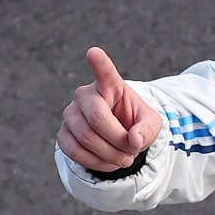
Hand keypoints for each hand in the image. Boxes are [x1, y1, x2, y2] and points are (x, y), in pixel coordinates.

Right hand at [56, 47, 161, 171]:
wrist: (119, 139)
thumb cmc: (135, 124)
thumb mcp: (151, 125)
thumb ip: (147, 129)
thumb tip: (133, 140)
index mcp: (110, 86)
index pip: (104, 72)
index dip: (99, 63)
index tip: (94, 52)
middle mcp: (85, 95)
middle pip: (97, 119)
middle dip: (119, 141)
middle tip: (132, 151)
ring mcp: (70, 114)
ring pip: (86, 138)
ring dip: (110, 155)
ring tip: (124, 158)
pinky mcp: (62, 134)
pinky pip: (75, 152)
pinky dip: (96, 163)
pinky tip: (108, 162)